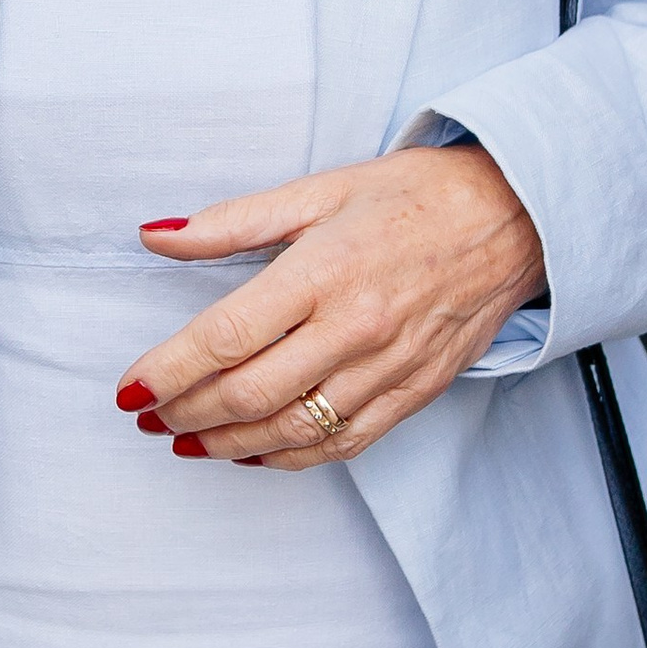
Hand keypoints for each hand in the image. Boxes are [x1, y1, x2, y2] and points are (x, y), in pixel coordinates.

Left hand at [120, 145, 546, 467]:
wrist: (517, 216)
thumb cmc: (414, 196)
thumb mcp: (318, 190)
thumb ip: (231, 221)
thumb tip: (155, 235)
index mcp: (323, 272)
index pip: (225, 336)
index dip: (168, 370)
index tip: (129, 389)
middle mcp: (355, 328)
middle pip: (249, 394)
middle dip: (185, 413)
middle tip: (148, 415)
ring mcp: (388, 368)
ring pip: (292, 430)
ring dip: (227, 445)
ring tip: (185, 440)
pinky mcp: (415, 392)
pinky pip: (343, 443)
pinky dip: (289, 457)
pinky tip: (252, 453)